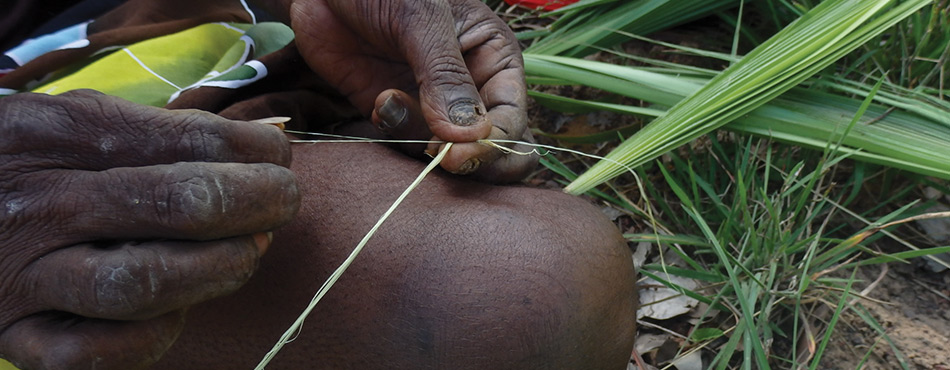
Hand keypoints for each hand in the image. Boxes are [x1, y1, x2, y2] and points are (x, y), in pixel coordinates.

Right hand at [0, 90, 299, 368]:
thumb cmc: (29, 162)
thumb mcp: (78, 120)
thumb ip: (163, 131)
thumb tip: (266, 141)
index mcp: (60, 134)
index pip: (188, 140)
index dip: (255, 151)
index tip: (279, 157)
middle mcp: (42, 204)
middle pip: (178, 206)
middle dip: (256, 203)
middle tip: (282, 202)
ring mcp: (25, 275)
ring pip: (144, 283)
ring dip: (218, 269)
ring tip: (247, 252)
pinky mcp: (15, 334)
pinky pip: (93, 354)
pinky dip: (154, 336)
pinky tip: (180, 310)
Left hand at [288, 0, 537, 181]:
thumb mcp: (420, 20)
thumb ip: (445, 76)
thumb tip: (473, 134)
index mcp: (494, 58)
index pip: (512, 119)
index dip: (492, 146)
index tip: (456, 156)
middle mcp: (472, 86)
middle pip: (495, 150)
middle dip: (469, 161)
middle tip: (439, 157)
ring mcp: (434, 104)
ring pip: (446, 153)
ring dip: (415, 139)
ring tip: (387, 100)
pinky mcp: (396, 113)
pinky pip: (407, 146)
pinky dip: (392, 134)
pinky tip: (377, 102)